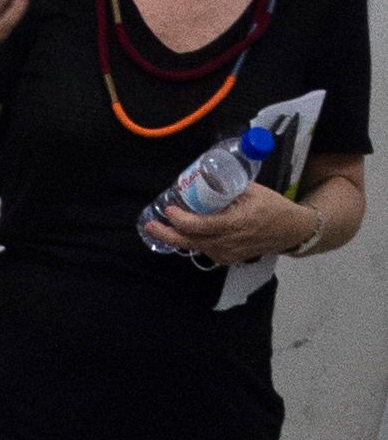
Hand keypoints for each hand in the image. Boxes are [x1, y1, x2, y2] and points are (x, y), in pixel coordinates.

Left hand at [143, 179, 310, 266]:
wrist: (289, 231)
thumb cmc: (272, 207)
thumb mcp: (252, 191)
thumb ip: (229, 188)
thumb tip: (206, 179)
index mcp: (233, 224)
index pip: (197, 226)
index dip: (179, 219)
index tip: (168, 209)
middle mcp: (226, 243)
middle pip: (188, 242)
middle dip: (166, 235)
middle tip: (149, 226)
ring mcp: (225, 254)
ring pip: (194, 247)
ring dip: (176, 238)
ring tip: (161, 228)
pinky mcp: (226, 259)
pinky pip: (203, 250)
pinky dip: (192, 241)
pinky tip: (184, 233)